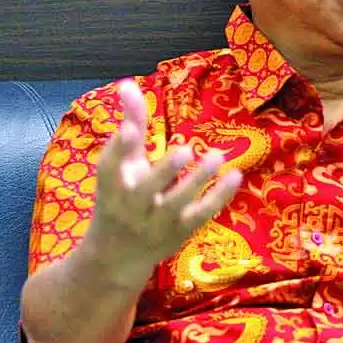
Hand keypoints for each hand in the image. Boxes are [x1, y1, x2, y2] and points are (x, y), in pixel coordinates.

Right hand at [85, 79, 242, 289]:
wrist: (116, 258)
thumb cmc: (120, 199)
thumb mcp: (121, 166)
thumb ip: (130, 125)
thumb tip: (128, 84)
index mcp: (110, 187)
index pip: (108, 168)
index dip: (118, 148)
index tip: (130, 129)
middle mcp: (129, 208)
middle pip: (145, 191)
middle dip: (164, 172)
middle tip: (184, 150)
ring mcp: (155, 224)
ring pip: (176, 205)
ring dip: (197, 181)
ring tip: (217, 156)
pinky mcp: (178, 233)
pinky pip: (200, 216)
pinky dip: (218, 198)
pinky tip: (235, 176)